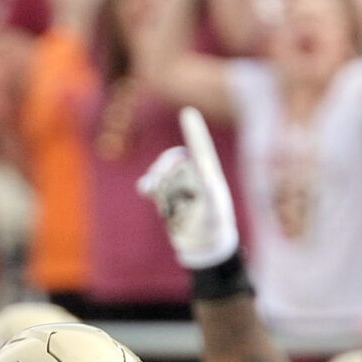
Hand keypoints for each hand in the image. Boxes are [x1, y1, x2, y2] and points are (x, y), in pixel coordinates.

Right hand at [137, 106, 239, 270]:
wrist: (205, 247)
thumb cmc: (215, 230)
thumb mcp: (215, 216)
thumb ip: (211, 198)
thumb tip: (207, 181)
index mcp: (210, 176)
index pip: (200, 149)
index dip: (194, 132)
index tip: (187, 113)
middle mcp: (195, 176)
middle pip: (176, 159)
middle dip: (164, 166)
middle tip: (155, 181)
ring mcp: (181, 186)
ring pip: (164, 172)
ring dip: (155, 177)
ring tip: (149, 189)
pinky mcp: (169, 197)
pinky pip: (156, 185)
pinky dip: (149, 185)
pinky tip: (145, 190)